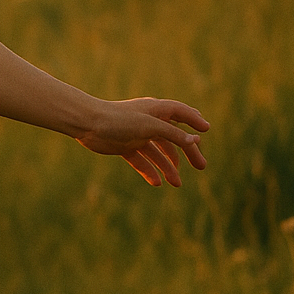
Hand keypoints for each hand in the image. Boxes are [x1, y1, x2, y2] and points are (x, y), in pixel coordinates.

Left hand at [75, 98, 209, 186]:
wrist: (87, 124)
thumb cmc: (119, 119)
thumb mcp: (150, 126)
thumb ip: (173, 134)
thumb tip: (195, 141)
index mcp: (156, 110)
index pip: (181, 113)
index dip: (194, 120)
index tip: (206, 130)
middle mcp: (148, 122)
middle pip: (174, 138)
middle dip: (188, 152)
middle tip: (201, 166)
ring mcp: (137, 135)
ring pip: (158, 153)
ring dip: (168, 167)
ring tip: (177, 183)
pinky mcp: (125, 147)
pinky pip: (142, 161)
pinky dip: (149, 170)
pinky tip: (157, 182)